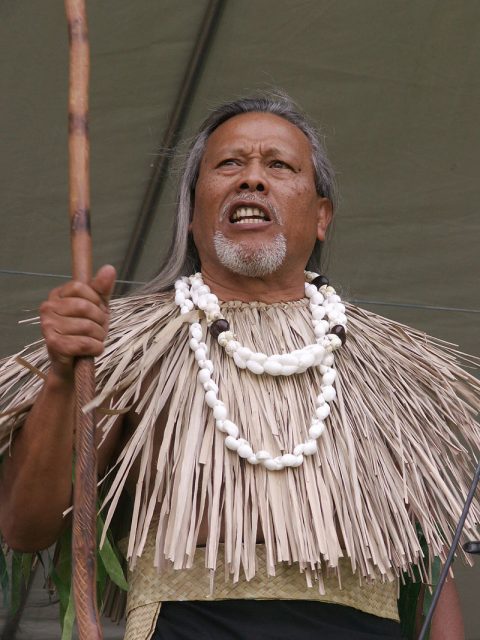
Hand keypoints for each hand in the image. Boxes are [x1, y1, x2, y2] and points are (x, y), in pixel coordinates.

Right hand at [40, 265, 115, 380]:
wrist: (73, 362)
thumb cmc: (85, 331)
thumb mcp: (97, 307)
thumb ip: (102, 288)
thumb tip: (109, 268)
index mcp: (57, 294)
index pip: (80, 287)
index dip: (96, 299)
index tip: (98, 309)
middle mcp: (47, 307)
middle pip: (84, 306)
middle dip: (100, 320)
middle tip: (99, 328)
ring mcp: (47, 326)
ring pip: (87, 326)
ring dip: (99, 336)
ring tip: (95, 340)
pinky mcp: (53, 344)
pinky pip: (84, 343)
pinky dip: (95, 348)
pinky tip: (93, 350)